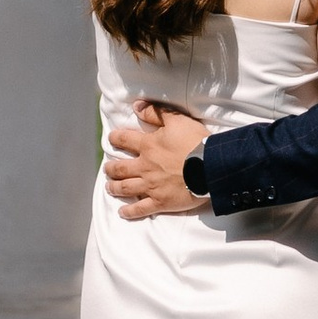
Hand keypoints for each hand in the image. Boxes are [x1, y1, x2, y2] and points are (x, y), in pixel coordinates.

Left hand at [106, 99, 205, 218]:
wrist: (210, 167)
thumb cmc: (195, 142)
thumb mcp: (177, 120)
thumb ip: (156, 112)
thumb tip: (136, 106)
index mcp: (148, 146)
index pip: (124, 140)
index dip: (116, 138)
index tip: (111, 139)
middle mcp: (145, 167)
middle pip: (120, 168)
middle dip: (111, 168)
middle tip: (107, 168)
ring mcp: (151, 186)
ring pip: (126, 188)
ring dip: (115, 188)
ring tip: (109, 187)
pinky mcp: (160, 202)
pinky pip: (141, 209)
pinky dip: (130, 212)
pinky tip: (122, 212)